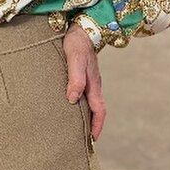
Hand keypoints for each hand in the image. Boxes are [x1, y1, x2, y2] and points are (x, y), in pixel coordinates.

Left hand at [60, 24, 104, 141]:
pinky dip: (80, 106)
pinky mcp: (82, 77)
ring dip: (86, 117)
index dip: (97, 126)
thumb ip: (75, 79)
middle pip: (96, 111)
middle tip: (84, 140)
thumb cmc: (77, 43)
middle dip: (92, 126)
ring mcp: (89, 81)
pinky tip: (70, 108)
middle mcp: (93, 86)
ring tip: (76, 129)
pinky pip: (83, 96)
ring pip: (89, 104)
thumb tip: (72, 99)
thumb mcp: (75, 60)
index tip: (92, 140)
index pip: (99, 111)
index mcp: (94, 85)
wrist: (80, 28)